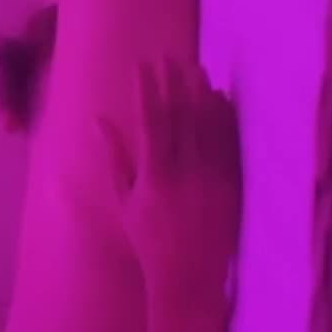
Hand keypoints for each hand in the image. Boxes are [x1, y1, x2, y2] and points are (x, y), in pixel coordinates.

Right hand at [100, 60, 241, 313]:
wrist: (189, 275)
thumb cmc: (149, 239)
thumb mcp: (124, 200)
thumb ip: (115, 157)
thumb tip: (99, 120)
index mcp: (154, 175)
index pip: (151, 120)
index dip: (147, 89)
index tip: (144, 64)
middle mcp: (185, 172)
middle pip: (181, 115)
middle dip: (175, 82)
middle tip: (172, 55)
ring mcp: (212, 178)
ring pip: (208, 124)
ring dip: (202, 93)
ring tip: (196, 68)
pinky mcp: (232, 184)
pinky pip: (229, 143)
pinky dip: (224, 118)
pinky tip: (221, 97)